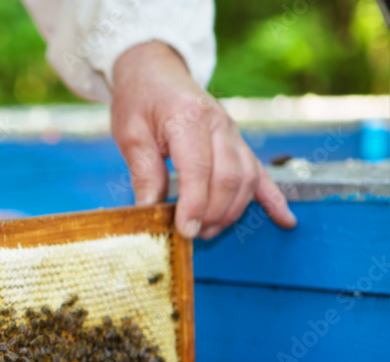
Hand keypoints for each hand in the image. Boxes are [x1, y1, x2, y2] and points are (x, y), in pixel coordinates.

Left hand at [110, 41, 295, 239]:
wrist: (155, 71)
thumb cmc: (139, 101)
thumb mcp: (130, 134)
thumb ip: (143, 173)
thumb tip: (149, 211)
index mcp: (188, 118)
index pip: (198, 169)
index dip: (194, 205)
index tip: (185, 230)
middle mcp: (219, 124)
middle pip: (228, 177)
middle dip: (212, 213)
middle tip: (192, 235)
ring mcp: (234, 132)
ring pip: (246, 179)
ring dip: (231, 211)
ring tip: (209, 231)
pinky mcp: (239, 142)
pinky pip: (261, 172)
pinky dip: (274, 199)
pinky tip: (285, 221)